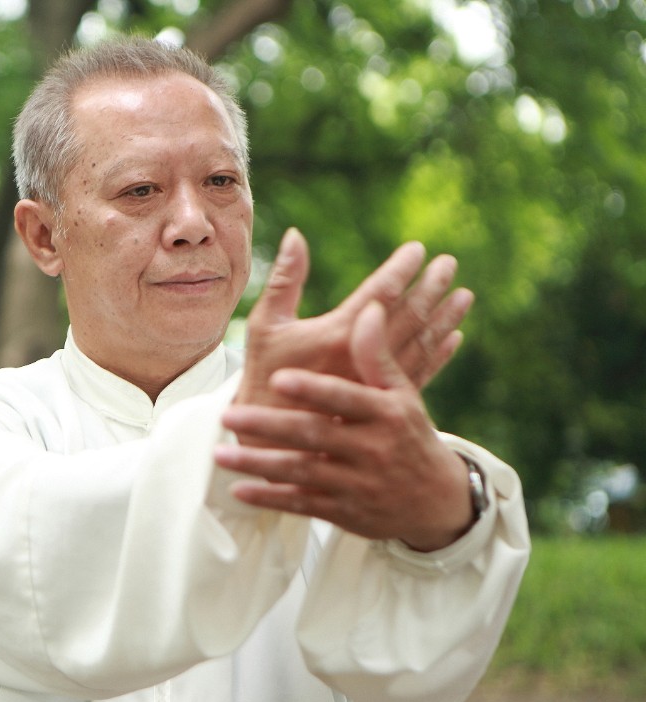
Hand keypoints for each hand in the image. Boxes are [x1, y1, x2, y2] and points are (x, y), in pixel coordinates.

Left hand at [216, 301, 474, 550]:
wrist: (435, 499)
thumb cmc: (407, 433)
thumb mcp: (401, 395)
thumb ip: (377, 355)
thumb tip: (368, 308)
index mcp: (386, 414)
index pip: (344, 398)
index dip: (312, 389)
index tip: (277, 376)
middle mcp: (373, 450)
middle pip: (314, 436)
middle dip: (270, 426)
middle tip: (227, 414)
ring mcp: (357, 484)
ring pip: (302, 473)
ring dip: (259, 465)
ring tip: (220, 453)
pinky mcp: (344, 512)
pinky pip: (302, 506)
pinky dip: (270, 499)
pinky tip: (238, 490)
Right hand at [236, 228, 472, 408]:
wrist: (269, 439)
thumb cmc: (264, 377)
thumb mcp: (264, 326)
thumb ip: (285, 280)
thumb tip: (296, 234)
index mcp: (338, 335)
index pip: (380, 293)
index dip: (401, 268)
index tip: (418, 249)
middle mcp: (365, 359)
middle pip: (408, 316)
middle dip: (431, 287)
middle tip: (449, 264)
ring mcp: (378, 384)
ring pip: (421, 345)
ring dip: (444, 319)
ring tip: (464, 296)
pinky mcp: (382, 406)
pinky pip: (420, 374)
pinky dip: (439, 354)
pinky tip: (453, 338)